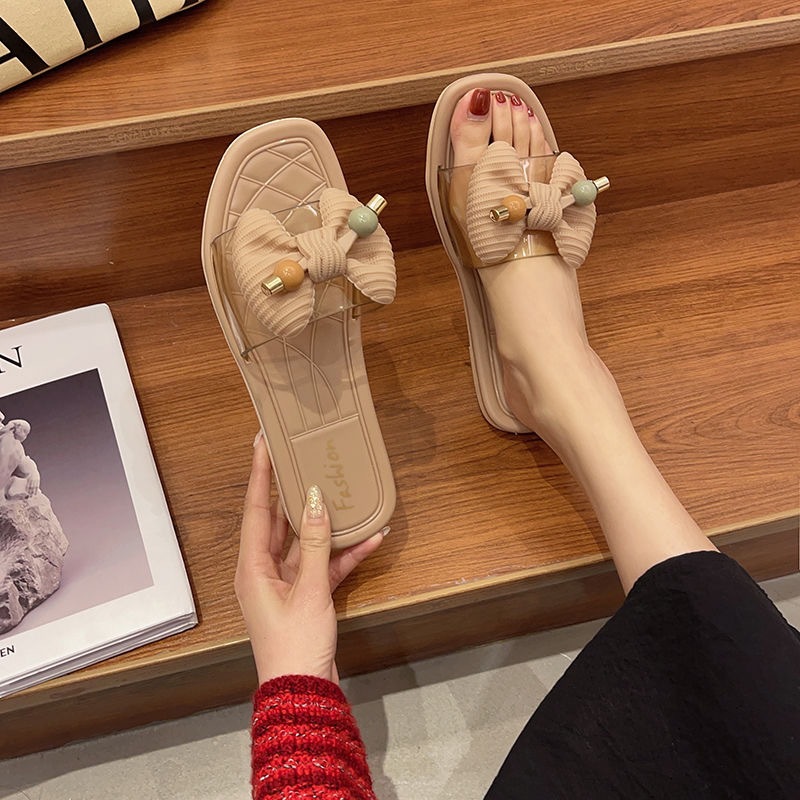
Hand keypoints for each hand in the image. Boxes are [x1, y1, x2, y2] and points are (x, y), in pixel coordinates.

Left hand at [235, 436, 384, 684]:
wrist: (304, 691)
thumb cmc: (295, 643)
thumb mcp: (309, 590)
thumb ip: (316, 544)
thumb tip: (317, 501)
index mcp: (251, 566)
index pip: (255, 508)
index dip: (259, 473)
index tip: (262, 442)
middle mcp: (263, 569)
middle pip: (278, 520)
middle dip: (291, 490)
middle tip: (301, 456)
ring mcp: (285, 582)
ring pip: (305, 541)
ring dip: (325, 522)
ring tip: (340, 488)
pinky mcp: (305, 595)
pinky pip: (323, 566)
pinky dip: (343, 554)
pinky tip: (370, 538)